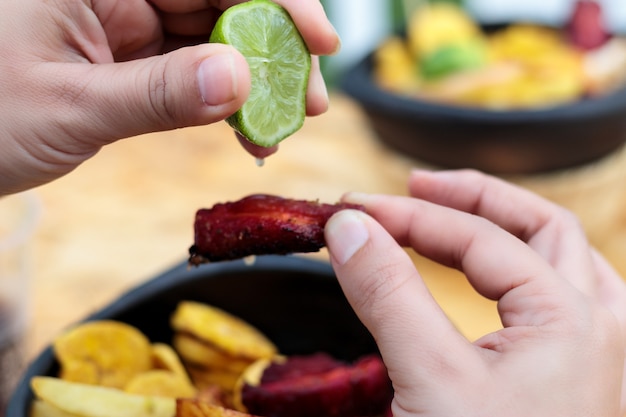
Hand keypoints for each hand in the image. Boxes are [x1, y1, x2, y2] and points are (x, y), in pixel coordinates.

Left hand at [0, 0, 337, 194]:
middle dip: (276, 48)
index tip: (319, 40)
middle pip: (223, 0)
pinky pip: (194, 73)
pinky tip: (249, 128)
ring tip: (286, 122)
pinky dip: (225, 101)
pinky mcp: (131, 59)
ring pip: (216, 38)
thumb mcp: (69, 107)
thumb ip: (156, 94)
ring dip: (257, 81)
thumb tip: (239, 82)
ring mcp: (126, 23)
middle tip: (310, 98)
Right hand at [325, 169, 625, 416]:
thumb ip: (389, 294)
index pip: (478, 238)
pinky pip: (557, 295)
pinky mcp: (573, 377)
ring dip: (505, 225)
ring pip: (560, 257)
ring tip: (452, 213)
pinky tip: (490, 272)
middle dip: (475, 199)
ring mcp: (595, 352)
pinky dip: (518, 267)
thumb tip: (348, 227)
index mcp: (572, 320)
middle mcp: (600, 326)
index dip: (409, 217)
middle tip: (416, 187)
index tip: (353, 211)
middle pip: (541, 227)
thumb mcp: (430, 379)